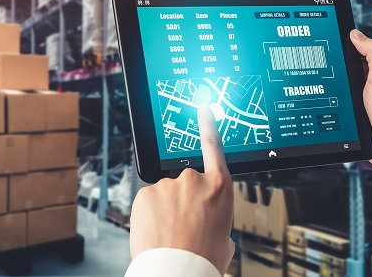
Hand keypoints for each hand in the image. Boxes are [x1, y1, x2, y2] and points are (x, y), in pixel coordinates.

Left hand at [129, 105, 234, 274]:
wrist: (177, 271)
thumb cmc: (204, 259)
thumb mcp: (225, 236)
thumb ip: (217, 216)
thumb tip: (209, 220)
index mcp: (219, 187)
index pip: (214, 148)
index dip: (208, 126)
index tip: (203, 110)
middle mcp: (193, 179)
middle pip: (187, 181)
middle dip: (184, 198)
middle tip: (185, 224)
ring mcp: (167, 184)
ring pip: (166, 193)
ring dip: (166, 208)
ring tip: (170, 232)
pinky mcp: (145, 193)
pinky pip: (149, 200)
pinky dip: (150, 213)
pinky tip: (156, 230)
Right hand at [350, 29, 371, 180]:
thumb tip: (356, 35)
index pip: (368, 47)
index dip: (354, 49)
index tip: (341, 51)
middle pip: (356, 63)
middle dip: (346, 69)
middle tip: (341, 74)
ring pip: (349, 79)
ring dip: (342, 84)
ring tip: (340, 89)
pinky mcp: (363, 105)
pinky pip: (347, 94)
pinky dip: (341, 95)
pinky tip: (338, 98)